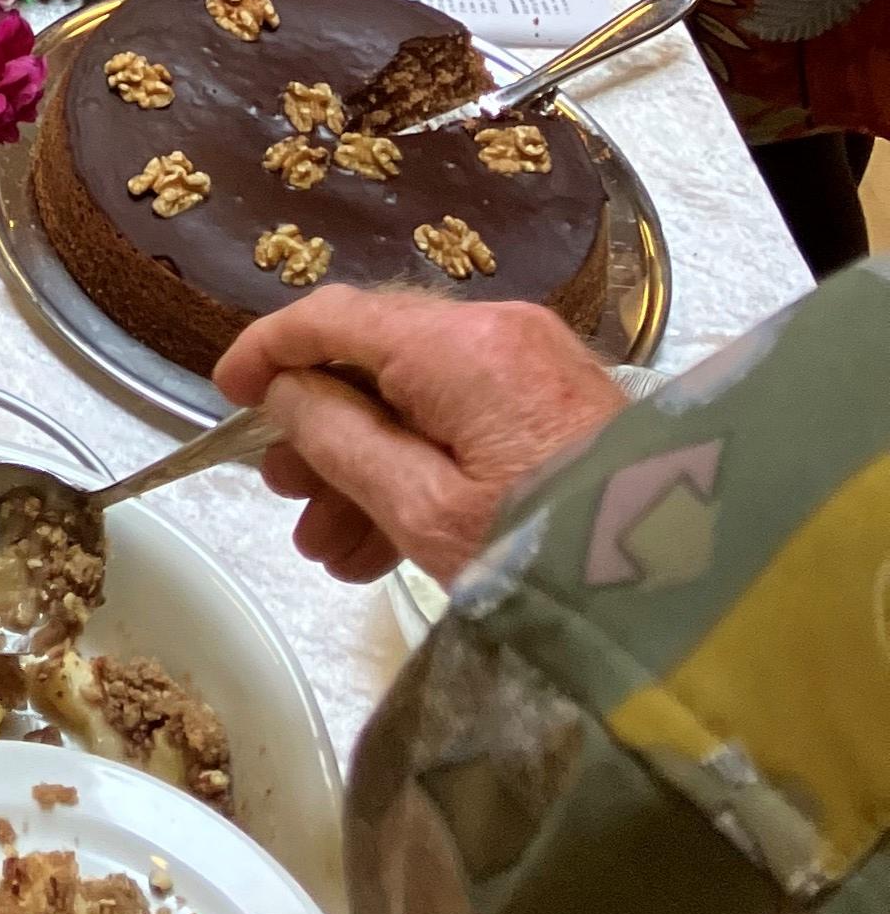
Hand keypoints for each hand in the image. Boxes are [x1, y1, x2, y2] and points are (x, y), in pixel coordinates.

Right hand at [212, 288, 622, 584]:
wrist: (689, 596)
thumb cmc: (543, 552)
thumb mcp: (422, 510)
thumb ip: (339, 440)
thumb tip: (286, 391)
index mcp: (459, 346)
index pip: (334, 317)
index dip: (268, 350)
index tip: (223, 394)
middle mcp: (499, 334)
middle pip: (375, 361)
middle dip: (318, 430)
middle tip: (282, 497)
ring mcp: (536, 368)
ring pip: (418, 398)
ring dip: (364, 462)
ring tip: (328, 546)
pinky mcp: (561, 408)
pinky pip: (464, 421)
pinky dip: (418, 467)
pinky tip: (384, 541)